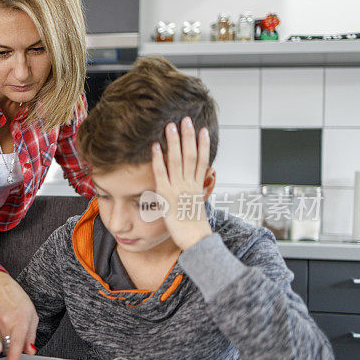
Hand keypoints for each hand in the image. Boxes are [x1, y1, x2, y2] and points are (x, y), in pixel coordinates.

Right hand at [0, 270, 37, 359]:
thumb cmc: (16, 300)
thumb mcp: (31, 316)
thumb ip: (30, 336)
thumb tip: (30, 351)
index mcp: (19, 320)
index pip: (15, 344)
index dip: (12, 358)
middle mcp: (4, 321)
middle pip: (5, 347)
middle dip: (8, 346)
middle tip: (10, 334)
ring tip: (3, 326)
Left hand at [151, 117, 212, 250]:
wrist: (197, 240)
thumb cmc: (195, 229)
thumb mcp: (197, 208)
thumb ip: (195, 195)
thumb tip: (196, 189)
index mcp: (198, 186)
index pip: (202, 160)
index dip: (203, 144)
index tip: (203, 130)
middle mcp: (190, 184)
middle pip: (191, 154)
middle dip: (188, 136)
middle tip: (185, 119)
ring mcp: (179, 188)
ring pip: (177, 160)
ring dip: (174, 141)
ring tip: (170, 125)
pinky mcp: (166, 195)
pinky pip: (161, 173)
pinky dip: (158, 159)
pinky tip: (155, 146)